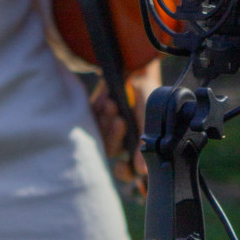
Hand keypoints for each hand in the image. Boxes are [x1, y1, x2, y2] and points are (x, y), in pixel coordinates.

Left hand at [91, 57, 161, 181]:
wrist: (136, 67)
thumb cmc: (147, 94)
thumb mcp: (149, 118)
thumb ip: (144, 145)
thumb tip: (142, 171)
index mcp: (137, 144)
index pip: (128, 168)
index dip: (124, 172)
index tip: (121, 166)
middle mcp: (121, 138)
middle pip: (111, 150)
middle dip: (114, 136)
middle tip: (119, 120)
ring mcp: (106, 126)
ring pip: (99, 136)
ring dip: (105, 122)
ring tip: (112, 104)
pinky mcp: (93, 114)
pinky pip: (90, 120)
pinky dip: (97, 110)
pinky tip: (106, 99)